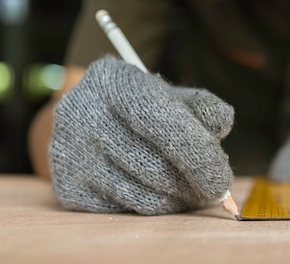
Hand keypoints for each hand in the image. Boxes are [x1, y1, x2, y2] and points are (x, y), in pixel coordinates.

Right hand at [49, 56, 234, 214]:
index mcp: (114, 80)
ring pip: (141, 194)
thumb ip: (202, 107)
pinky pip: (124, 210)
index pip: (163, 123)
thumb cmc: (142, 108)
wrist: (88, 119)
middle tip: (210, 189)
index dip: (198, 156)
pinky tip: (160, 193)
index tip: (221, 180)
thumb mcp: (172, 96)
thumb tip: (221, 125)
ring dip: (175, 199)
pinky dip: (151, 207)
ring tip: (189, 190)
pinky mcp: (67, 187)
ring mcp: (70, 152)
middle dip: (191, 184)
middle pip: (153, 165)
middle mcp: (83, 112)